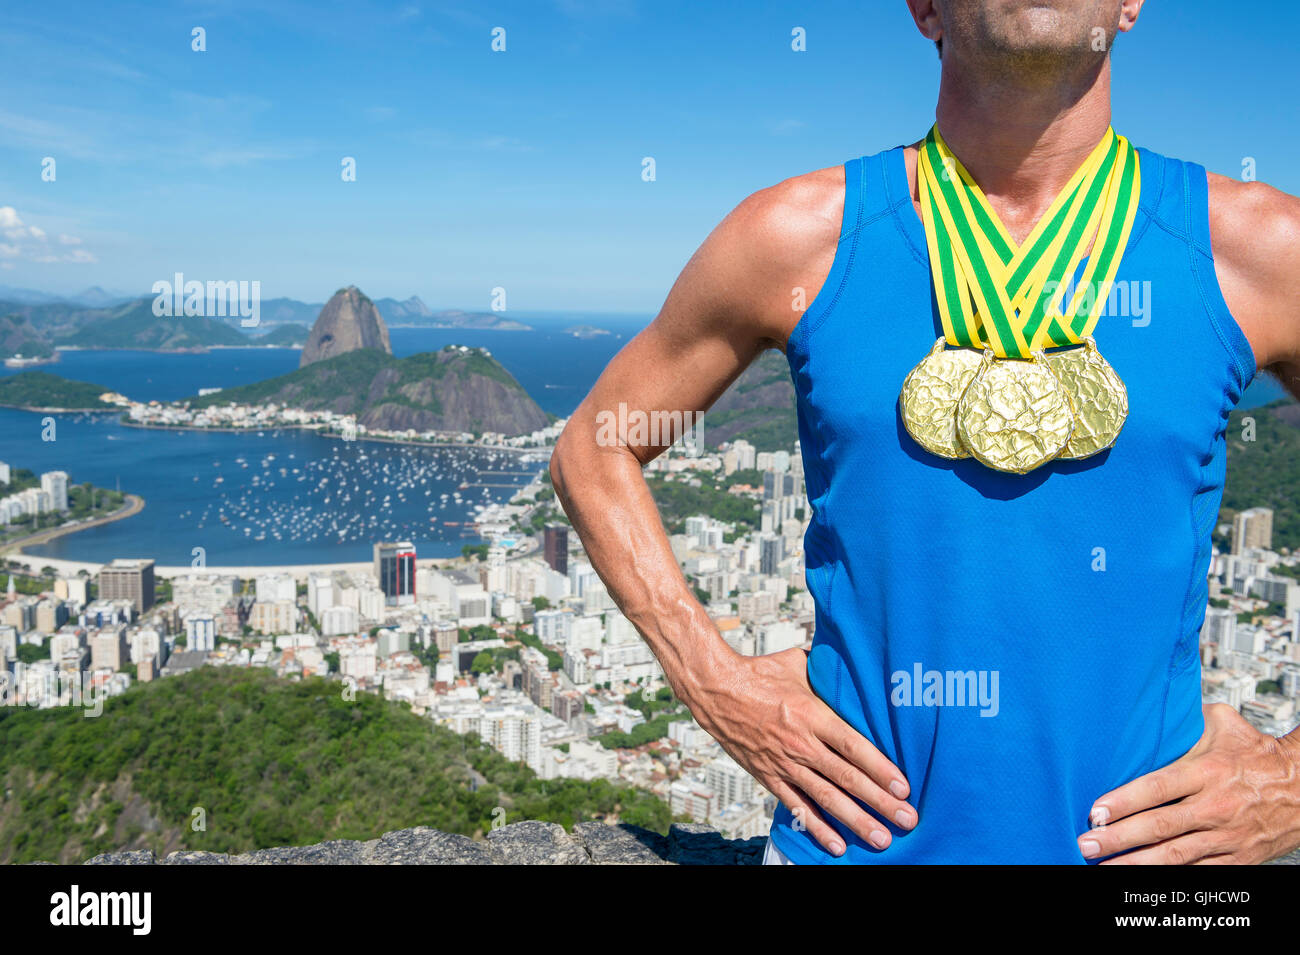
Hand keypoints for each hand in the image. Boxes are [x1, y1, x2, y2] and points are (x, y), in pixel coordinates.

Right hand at [678, 645, 916, 856]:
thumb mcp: (799, 663)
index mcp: (811, 714)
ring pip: (826, 799)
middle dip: (880, 803)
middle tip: (907, 820)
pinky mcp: (769, 776)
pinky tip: (837, 845)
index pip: (854, 747)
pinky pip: (796, 807)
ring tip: (881, 839)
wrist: (715, 689)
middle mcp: (800, 743)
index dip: (881, 770)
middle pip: (847, 778)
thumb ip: (829, 671)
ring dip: (856, 821)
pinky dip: (817, 828)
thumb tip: (856, 662)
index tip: (903, 788)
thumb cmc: (759, 672)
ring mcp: (784, 763)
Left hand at [1079, 703, 1299, 863]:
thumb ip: (1184, 720)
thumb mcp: (1223, 725)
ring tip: (1103, 867)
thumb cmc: (1258, 754)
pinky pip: (1199, 872)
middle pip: (1159, 826)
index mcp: (1208, 771)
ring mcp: (1227, 836)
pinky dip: (1171, 878)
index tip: (1095, 812)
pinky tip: (1142, 880)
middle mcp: (1216, 806)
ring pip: (1175, 856)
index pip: (1157, 788)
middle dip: (1119, 838)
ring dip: (1136, 864)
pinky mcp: (1239, 859)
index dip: (1124, 802)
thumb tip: (1147, 706)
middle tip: (1086, 844)